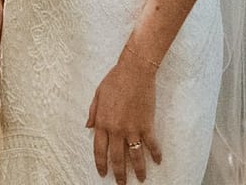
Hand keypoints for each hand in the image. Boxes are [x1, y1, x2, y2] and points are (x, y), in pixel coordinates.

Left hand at [88, 52, 162, 183]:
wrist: (134, 72)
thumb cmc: (114, 80)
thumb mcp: (97, 95)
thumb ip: (93, 113)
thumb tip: (88, 126)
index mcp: (102, 122)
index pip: (99, 149)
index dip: (101, 163)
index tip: (103, 173)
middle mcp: (116, 130)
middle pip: (117, 158)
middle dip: (119, 174)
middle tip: (121, 184)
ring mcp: (132, 129)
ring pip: (135, 156)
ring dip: (138, 170)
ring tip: (140, 179)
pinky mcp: (147, 125)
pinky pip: (151, 144)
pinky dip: (155, 154)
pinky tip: (158, 162)